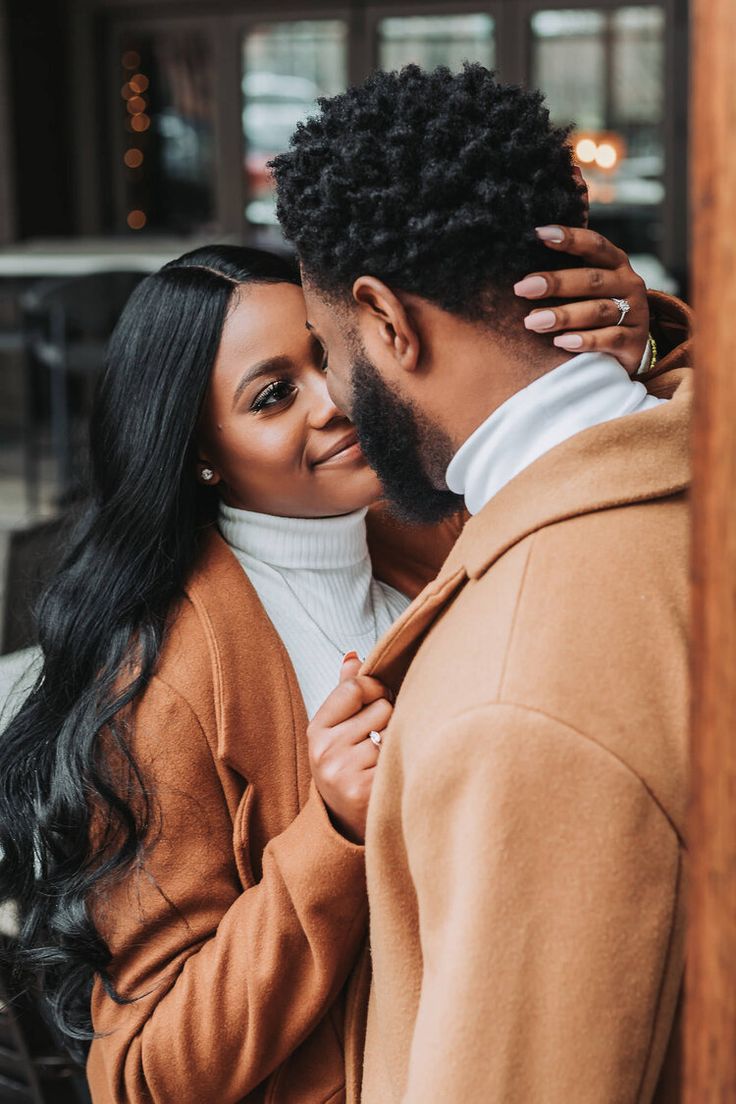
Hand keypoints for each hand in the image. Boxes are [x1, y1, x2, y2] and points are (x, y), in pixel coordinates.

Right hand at [307, 654, 392, 843]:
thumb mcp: (337, 730)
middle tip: (380, 740)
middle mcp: (325, 751)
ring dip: (397, 742)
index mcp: (316, 730)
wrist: (345, 826)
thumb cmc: (347, 768)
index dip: (376, 688)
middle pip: (380, 707)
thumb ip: (345, 691)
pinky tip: (390, 776)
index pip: (354, 687)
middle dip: (388, 719)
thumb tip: (353, 655)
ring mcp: (344, 773)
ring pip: (394, 731)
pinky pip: (400, 756)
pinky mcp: (365, 791)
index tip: (381, 699)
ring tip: (383, 760)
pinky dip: (402, 763)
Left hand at [513, 226, 649, 374]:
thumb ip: (567, 271)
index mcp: (616, 263)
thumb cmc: (596, 308)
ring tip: (532, 321)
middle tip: (522, 288)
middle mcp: (628, 284)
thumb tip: (525, 264)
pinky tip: (560, 341)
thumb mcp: (588, 287)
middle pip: (591, 280)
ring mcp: (635, 313)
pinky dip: (584, 340)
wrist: (628, 347)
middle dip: (555, 283)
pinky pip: (609, 339)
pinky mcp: (634, 342)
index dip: (570, 238)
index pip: (595, 245)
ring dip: (563, 315)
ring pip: (597, 311)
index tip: (539, 234)